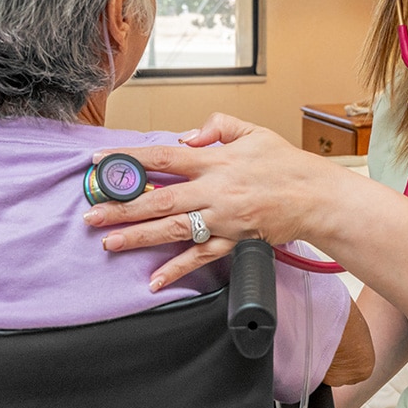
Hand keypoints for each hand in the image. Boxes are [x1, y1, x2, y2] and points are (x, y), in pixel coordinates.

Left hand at [82, 113, 331, 288]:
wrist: (316, 197)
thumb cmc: (287, 164)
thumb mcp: (253, 132)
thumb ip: (218, 126)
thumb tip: (186, 135)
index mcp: (215, 161)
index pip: (163, 156)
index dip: (129, 159)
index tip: (99, 162)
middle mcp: (214, 190)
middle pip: (159, 199)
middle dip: (122, 207)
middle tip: (91, 214)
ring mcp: (222, 218)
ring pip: (173, 229)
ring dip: (139, 237)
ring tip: (109, 242)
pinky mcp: (233, 240)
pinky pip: (200, 257)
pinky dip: (177, 270)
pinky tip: (155, 281)